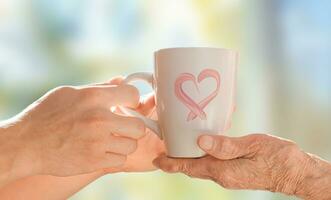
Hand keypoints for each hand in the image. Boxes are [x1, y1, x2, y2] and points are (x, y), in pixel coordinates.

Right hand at [0, 79, 145, 183]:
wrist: (26, 144)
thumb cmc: (47, 114)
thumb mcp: (70, 92)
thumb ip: (99, 87)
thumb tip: (122, 80)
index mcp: (93, 98)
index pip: (133, 95)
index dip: (132, 100)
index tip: (126, 105)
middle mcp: (99, 119)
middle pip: (139, 126)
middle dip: (134, 126)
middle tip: (123, 126)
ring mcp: (97, 142)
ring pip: (132, 145)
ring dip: (124, 142)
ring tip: (111, 139)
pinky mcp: (94, 161)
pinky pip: (120, 160)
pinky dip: (115, 156)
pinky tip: (103, 150)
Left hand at [154, 134, 330, 198]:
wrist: (296, 173)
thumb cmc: (278, 158)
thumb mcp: (252, 145)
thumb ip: (225, 145)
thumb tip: (200, 141)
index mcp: (223, 170)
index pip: (190, 167)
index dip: (171, 163)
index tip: (156, 160)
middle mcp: (222, 176)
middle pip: (192, 168)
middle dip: (176, 161)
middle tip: (163, 149)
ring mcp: (229, 177)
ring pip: (201, 167)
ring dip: (188, 160)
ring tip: (178, 147)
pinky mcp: (235, 174)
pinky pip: (212, 166)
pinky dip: (201, 159)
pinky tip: (202, 148)